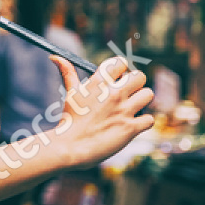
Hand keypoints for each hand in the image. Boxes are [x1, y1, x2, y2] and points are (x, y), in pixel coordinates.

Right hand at [48, 55, 153, 170]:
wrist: (71, 147)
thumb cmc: (69, 119)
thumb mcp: (70, 93)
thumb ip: (67, 72)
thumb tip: (55, 57)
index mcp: (98, 82)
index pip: (121, 62)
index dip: (121, 70)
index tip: (118, 78)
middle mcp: (113, 94)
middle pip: (139, 76)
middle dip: (135, 84)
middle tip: (127, 94)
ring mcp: (123, 110)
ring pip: (148, 94)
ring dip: (142, 101)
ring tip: (132, 108)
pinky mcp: (131, 128)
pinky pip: (149, 119)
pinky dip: (143, 123)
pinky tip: (133, 125)